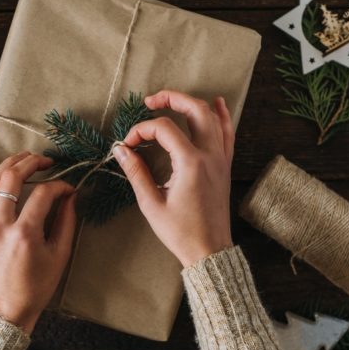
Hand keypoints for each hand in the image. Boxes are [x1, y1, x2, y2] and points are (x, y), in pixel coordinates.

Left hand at [0, 152, 76, 333]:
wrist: (4, 311)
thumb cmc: (35, 287)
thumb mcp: (59, 256)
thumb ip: (66, 222)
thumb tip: (70, 195)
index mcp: (24, 233)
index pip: (44, 193)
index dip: (59, 185)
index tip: (68, 188)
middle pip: (13, 178)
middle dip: (32, 163)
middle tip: (45, 161)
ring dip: (7, 164)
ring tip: (22, 158)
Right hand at [113, 90, 234, 266]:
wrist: (209, 250)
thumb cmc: (181, 232)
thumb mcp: (151, 204)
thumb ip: (136, 172)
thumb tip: (121, 150)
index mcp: (191, 163)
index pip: (164, 129)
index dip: (142, 130)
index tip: (128, 145)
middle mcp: (210, 155)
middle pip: (195, 110)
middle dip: (171, 99)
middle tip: (150, 101)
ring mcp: (221, 159)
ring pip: (213, 118)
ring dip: (193, 103)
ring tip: (174, 99)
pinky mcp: (225, 167)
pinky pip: (228, 134)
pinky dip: (222, 116)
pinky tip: (218, 103)